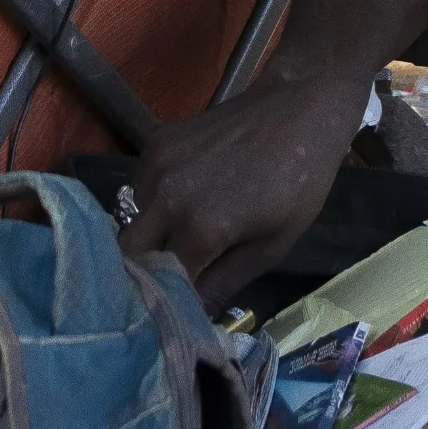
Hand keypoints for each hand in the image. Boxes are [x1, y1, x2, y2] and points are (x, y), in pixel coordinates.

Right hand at [120, 75, 366, 308]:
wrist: (298, 109)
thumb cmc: (298, 183)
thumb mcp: (272, 246)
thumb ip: (224, 284)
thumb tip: (194, 319)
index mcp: (200, 228)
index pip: (160, 286)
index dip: (168, 302)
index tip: (176, 312)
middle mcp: (166, 198)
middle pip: (129, 255)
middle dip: (145, 273)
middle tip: (169, 282)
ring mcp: (156, 166)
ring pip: (129, 221)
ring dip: (147, 237)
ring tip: (179, 240)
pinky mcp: (155, 143)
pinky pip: (138, 189)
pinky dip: (152, 204)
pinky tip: (184, 201)